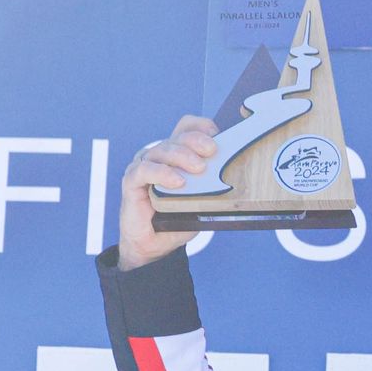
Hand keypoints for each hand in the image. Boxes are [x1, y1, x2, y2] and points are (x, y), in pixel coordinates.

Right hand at [115, 117, 216, 268]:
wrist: (156, 244)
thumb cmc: (179, 217)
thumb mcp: (203, 200)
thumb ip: (214, 186)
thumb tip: (240, 179)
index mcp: (177, 155)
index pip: (186, 127)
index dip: (201, 126)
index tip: (218, 135)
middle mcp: (159, 156)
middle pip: (177, 137)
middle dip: (196, 140)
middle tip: (212, 151)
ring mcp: (144, 166)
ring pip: (162, 150)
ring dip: (182, 156)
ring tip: (198, 168)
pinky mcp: (132, 181)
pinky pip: (145, 170)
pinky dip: (162, 173)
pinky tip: (177, 181)